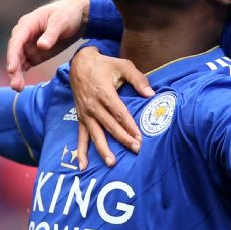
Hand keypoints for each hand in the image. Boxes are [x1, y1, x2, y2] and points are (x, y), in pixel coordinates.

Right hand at [6, 0, 89, 90]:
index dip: (12, 55)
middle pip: (15, 53)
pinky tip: (20, 86)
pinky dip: (22, 74)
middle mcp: (25, 35)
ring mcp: (29, 45)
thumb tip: (41, 46)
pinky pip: (25, 65)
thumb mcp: (61, 22)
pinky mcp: (35, 54)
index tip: (12, 69)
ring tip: (17, 89)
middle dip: (14, 69)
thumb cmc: (67, 14)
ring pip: (18, 61)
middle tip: (15, 85)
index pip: (17, 40)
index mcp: (28, 23)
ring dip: (16, 75)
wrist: (77, 16)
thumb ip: (51, 34)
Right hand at [70, 46, 153, 168]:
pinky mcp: (81, 118)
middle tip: (136, 150)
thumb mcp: (123, 66)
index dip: (130, 126)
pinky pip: (81, 136)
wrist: (80, 64)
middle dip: (124, 139)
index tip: (140, 137)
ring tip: (112, 163)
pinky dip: (81, 151)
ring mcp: (85, 114)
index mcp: (104, 93)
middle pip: (110, 126)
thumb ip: (138, 79)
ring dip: (103, 149)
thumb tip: (151, 94)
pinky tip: (82, 165)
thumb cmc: (104, 65)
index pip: (119, 114)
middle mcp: (93, 106)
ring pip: (96, 134)